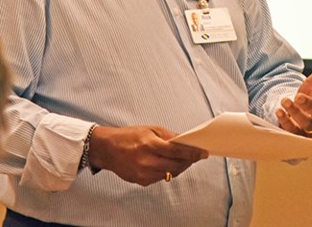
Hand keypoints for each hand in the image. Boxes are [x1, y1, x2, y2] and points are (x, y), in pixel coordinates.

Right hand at [88, 125, 207, 185]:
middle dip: (189, 161)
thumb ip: (169, 136)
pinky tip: (170, 164)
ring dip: (181, 167)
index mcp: (149, 145)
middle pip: (176, 165)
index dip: (192, 153)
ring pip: (170, 173)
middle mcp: (146, 161)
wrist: (107, 149)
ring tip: (186, 160)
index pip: (177, 151)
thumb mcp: (150, 129)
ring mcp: (143, 173)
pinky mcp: (141, 181)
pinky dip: (168, 171)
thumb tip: (185, 141)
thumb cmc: (129, 136)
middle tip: (197, 156)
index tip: (203, 153)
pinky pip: (161, 178)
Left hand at [276, 48, 311, 137]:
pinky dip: (285, 123)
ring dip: (296, 113)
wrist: (294, 114)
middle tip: (299, 96)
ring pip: (307, 125)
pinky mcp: (297, 137)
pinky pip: (293, 133)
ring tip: (285, 101)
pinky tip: (279, 112)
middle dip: (310, 106)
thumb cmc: (308, 97)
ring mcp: (310, 130)